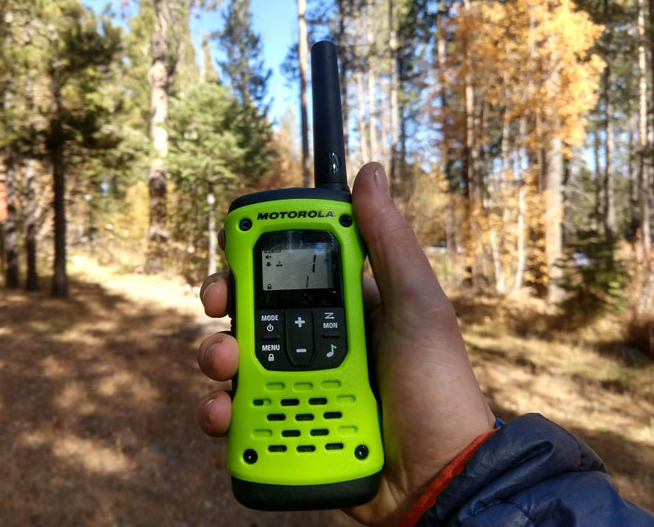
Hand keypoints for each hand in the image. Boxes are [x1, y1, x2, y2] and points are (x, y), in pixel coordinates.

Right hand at [196, 163, 494, 525]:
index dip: (255, 258)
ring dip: (216, 358)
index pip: (288, 269)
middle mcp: (315, 342)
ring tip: (225, 369)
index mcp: (345, 307)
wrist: (438, 479)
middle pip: (250, 313)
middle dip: (225, 308)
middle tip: (217, 312)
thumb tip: (369, 174)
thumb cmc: (437, 386)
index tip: (234, 254)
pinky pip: (240, 415)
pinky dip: (221, 414)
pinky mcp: (286, 427)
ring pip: (236, 362)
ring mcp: (299, 386)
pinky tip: (223, 417)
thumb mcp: (418, 306)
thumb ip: (390, 244)